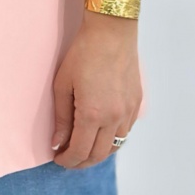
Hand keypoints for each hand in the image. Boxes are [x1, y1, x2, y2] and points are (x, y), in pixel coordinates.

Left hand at [51, 11, 140, 168]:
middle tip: (69, 159)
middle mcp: (114, 118)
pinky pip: (125, 132)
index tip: (58, 159)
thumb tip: (58, 143)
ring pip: (115, 146)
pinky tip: (101, 134)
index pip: (80, 151)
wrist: (112, 32)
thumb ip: (62, 118)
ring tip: (84, 149)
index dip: (67, 160)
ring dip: (98, 153)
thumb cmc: (83, 54)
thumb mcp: (63, 84)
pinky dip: (112, 140)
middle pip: (98, 155)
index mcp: (93, 114)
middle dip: (81, 162)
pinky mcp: (136, 104)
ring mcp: (128, 112)